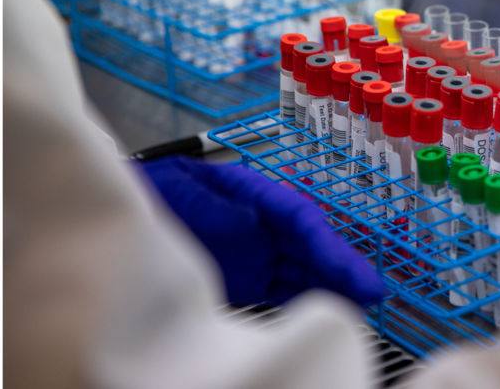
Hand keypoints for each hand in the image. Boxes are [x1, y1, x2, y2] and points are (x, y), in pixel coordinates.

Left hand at [140, 156, 383, 306]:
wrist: (125, 210)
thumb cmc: (155, 190)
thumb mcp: (180, 188)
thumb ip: (214, 207)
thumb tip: (251, 225)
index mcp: (253, 194)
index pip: (301, 218)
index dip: (328, 245)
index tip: (349, 269)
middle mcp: (263, 223)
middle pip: (312, 246)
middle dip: (343, 268)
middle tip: (374, 292)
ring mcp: (257, 252)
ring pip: (306, 269)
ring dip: (333, 286)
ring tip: (363, 306)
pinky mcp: (247, 277)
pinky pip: (286, 289)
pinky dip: (308, 299)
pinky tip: (328, 311)